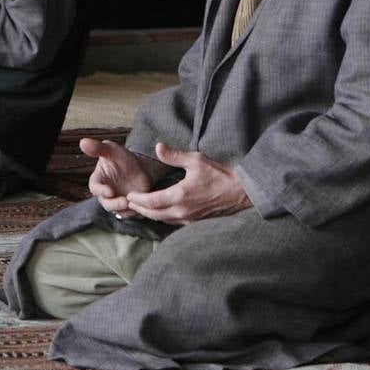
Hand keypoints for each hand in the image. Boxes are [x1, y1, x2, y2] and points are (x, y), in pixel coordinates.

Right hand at [80, 138, 158, 218]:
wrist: (140, 168)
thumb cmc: (123, 158)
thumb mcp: (111, 150)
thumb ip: (98, 148)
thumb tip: (82, 141)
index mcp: (98, 181)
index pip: (95, 188)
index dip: (101, 191)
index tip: (110, 191)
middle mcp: (105, 194)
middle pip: (106, 204)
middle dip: (115, 204)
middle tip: (125, 202)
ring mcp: (117, 202)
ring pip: (119, 211)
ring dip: (126, 210)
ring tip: (135, 205)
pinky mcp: (128, 208)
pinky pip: (131, 214)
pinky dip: (136, 212)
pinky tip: (142, 207)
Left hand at [124, 142, 251, 224]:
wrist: (240, 192)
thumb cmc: (219, 175)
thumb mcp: (196, 160)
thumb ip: (174, 155)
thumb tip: (157, 146)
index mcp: (180, 195)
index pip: (151, 202)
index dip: (137, 200)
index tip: (129, 195)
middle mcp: (182, 210)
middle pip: (153, 214)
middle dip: (139, 209)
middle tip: (129, 203)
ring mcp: (189, 218)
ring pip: (162, 220)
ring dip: (150, 214)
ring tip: (140, 208)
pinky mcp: (195, 222)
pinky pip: (173, 222)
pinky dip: (162, 217)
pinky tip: (159, 212)